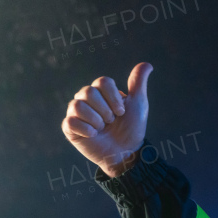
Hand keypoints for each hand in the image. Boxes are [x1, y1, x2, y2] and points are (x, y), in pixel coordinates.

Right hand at [61, 62, 152, 176]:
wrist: (127, 153)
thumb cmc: (132, 129)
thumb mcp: (138, 104)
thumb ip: (138, 83)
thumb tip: (147, 64)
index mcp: (100, 91)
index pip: (102, 82)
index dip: (114, 98)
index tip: (122, 112)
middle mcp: (85, 99)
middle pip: (89, 92)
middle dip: (106, 110)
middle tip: (111, 121)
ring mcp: (76, 113)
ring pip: (78, 105)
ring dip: (97, 120)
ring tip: (103, 129)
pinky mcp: (69, 128)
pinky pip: (71, 121)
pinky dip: (86, 130)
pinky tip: (94, 135)